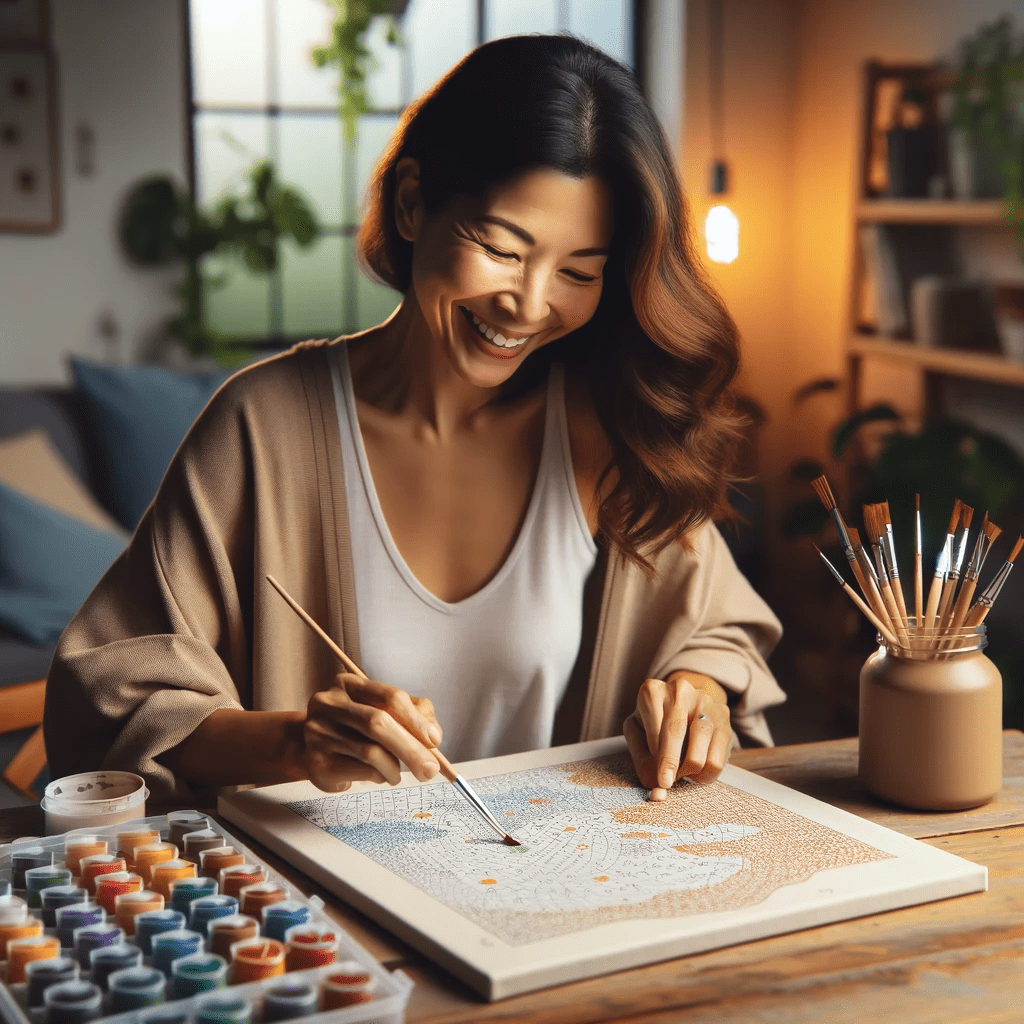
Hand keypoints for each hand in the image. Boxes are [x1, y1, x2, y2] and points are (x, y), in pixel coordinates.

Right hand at [301, 672, 443, 792]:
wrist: (312, 750)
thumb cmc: (356, 729)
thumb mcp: (382, 710)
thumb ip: (412, 714)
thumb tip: (434, 737)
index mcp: (348, 684)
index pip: (390, 696)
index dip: (416, 719)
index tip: (435, 740)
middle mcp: (329, 704)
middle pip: (379, 723)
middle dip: (411, 749)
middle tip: (430, 770)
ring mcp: (319, 732)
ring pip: (371, 751)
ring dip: (395, 767)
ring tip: (397, 773)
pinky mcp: (317, 762)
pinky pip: (362, 771)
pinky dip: (380, 776)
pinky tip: (380, 775)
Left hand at [623, 672, 731, 799]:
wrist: (685, 702)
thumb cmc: (655, 722)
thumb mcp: (638, 734)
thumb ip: (642, 760)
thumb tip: (657, 790)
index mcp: (652, 692)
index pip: (654, 728)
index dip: (657, 757)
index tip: (659, 780)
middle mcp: (678, 691)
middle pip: (676, 730)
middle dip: (671, 762)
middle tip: (668, 784)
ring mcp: (703, 701)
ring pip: (701, 740)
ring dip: (691, 767)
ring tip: (683, 774)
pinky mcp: (723, 715)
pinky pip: (719, 752)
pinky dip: (708, 771)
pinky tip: (698, 772)